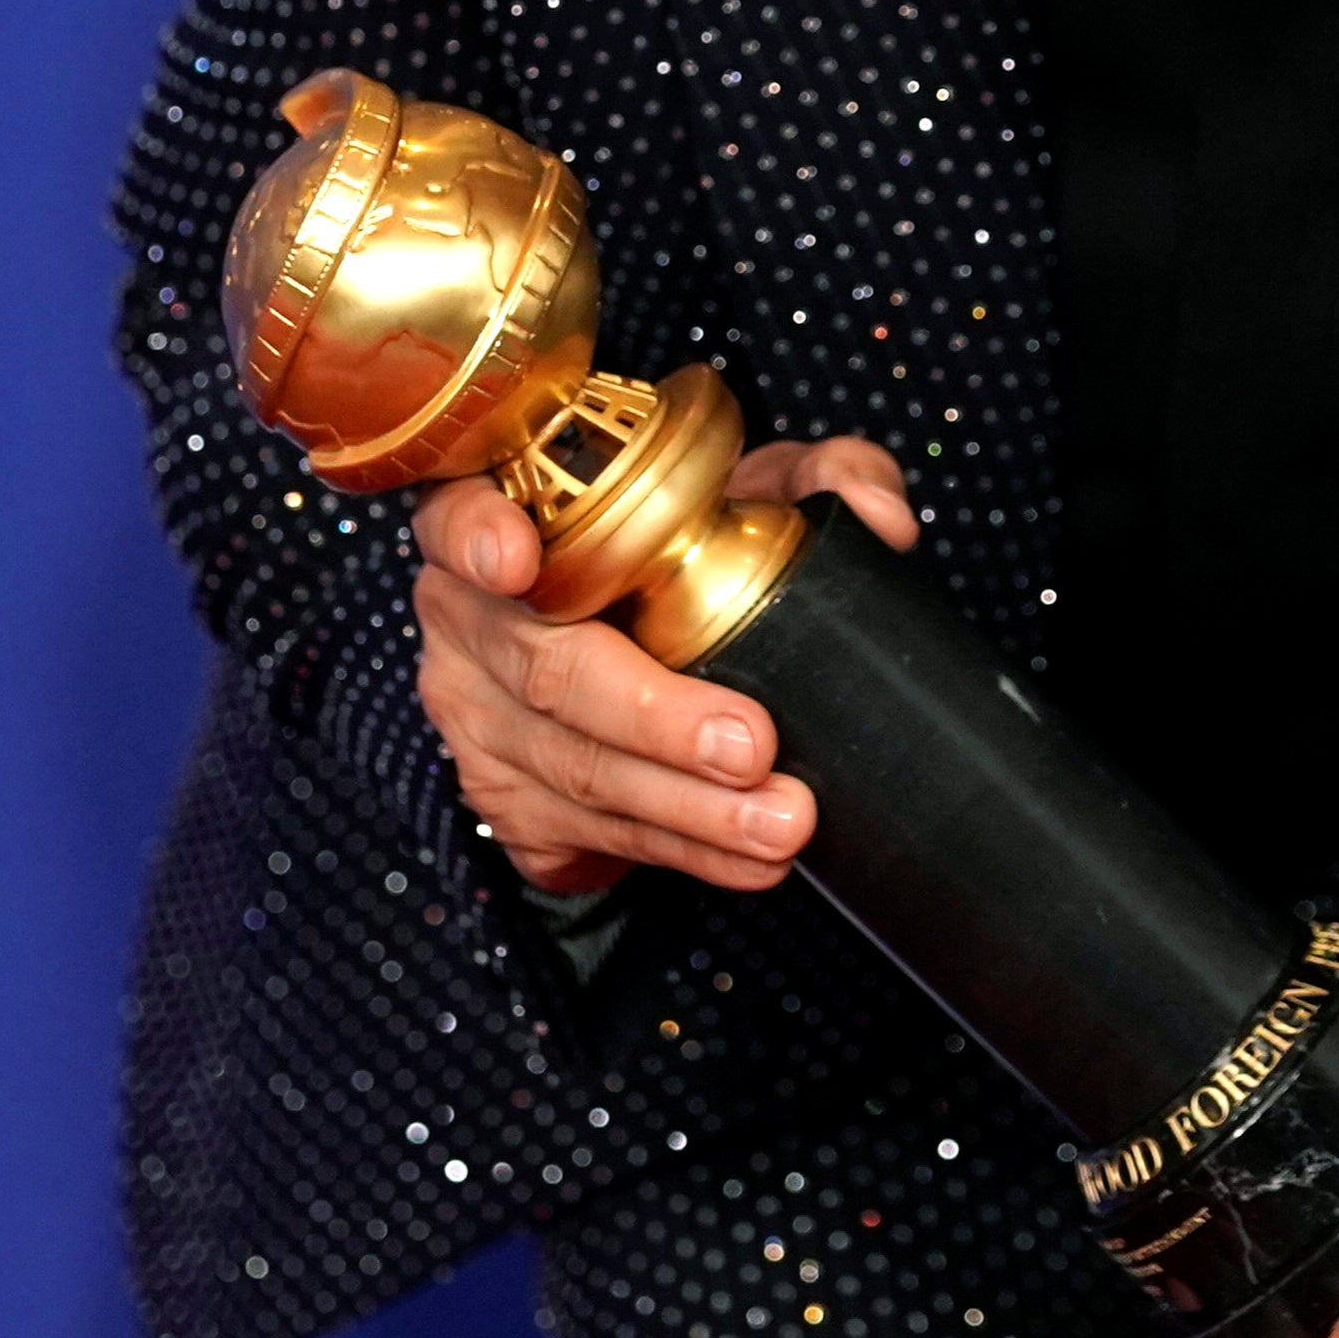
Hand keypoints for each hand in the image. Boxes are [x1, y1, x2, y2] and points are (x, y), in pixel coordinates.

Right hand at [409, 435, 917, 895]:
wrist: (644, 644)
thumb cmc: (689, 546)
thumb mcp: (750, 488)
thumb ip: (818, 476)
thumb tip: (880, 517)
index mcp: (507, 515)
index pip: (458, 512)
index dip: (478, 534)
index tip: (517, 560)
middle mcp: (470, 619)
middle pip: (546, 671)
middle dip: (654, 717)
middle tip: (750, 744)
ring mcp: (477, 718)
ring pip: (575, 771)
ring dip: (686, 810)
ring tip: (781, 821)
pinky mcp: (507, 801)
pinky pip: (590, 836)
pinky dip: (680, 852)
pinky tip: (746, 861)